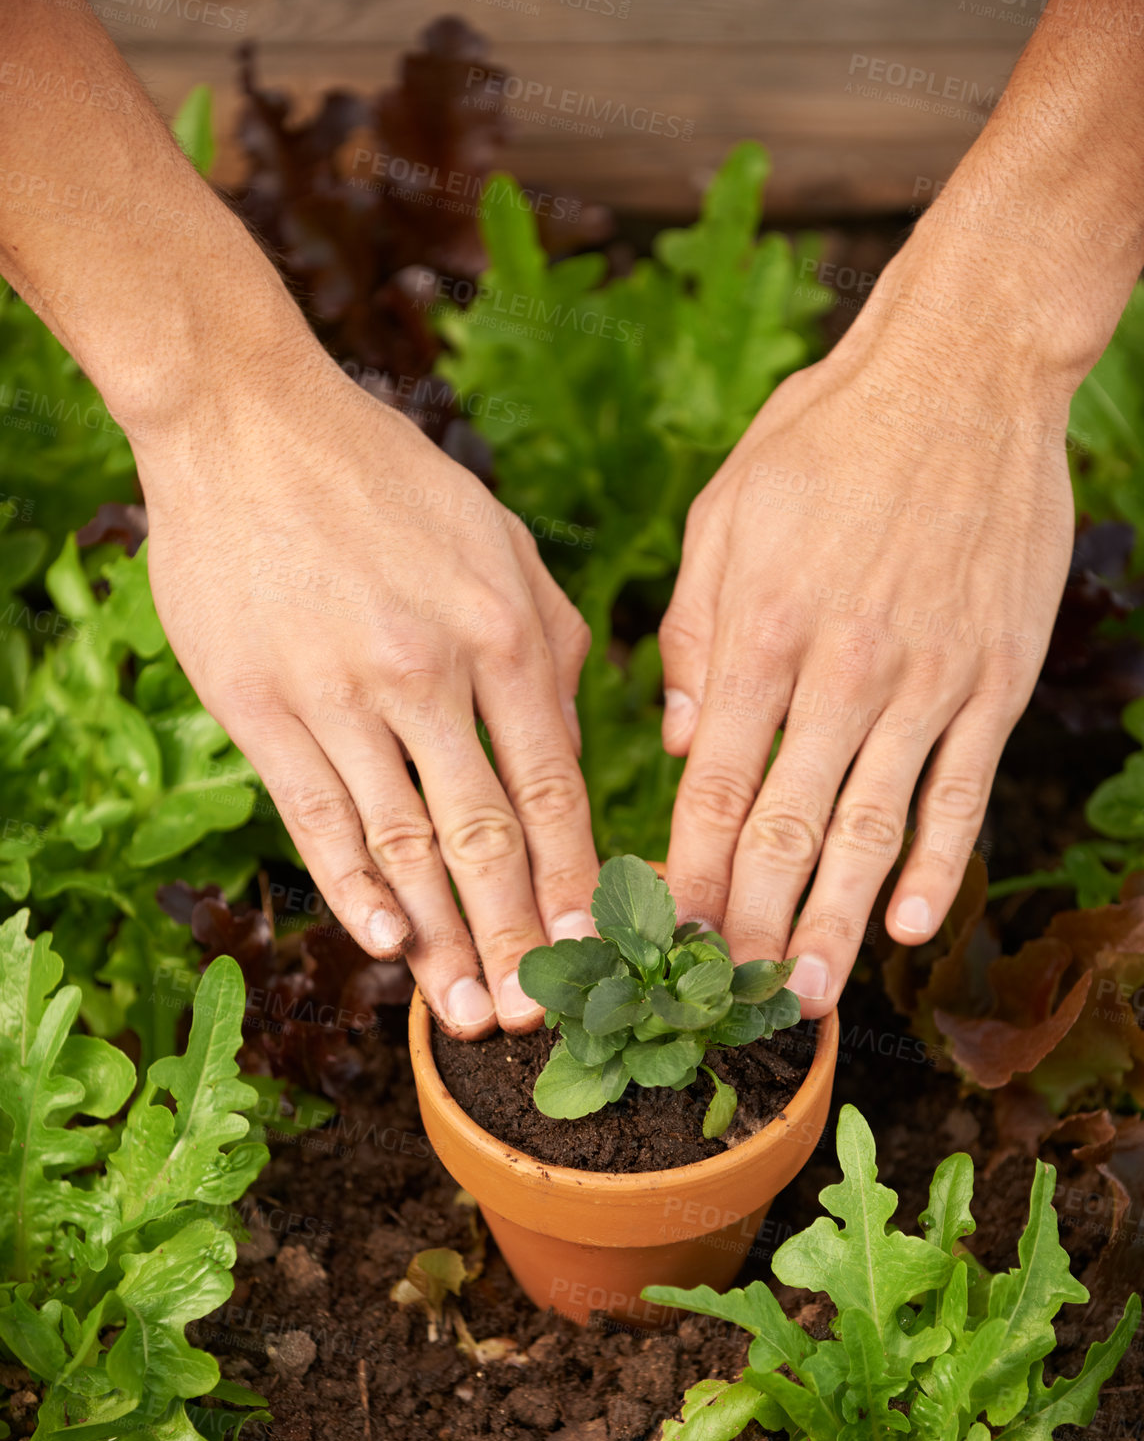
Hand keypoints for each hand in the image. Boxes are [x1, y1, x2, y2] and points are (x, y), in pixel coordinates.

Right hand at [134, 347, 598, 1037]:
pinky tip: (384, 942)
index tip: (596, 949)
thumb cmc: (389, 484)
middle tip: (536, 1016)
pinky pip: (318, 817)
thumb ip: (552, 645)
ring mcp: (341, 694)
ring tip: (464, 1011)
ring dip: (441, 937)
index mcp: (505, 632)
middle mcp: (431, 672)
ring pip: (404, 843)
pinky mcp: (262, 706)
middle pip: (486, 835)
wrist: (249, 424)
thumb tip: (574, 749)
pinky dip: (354, 888)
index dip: (576, 879)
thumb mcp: (501, 543)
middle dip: (518, 934)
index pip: (554, 787)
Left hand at [658, 231, 1078, 1015]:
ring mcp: (925, 680)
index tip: (668, 937)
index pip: (715, 784)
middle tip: (731, 998)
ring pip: (872, 828)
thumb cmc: (826, 440)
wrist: (964, 375)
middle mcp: (841, 670)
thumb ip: (694, 635)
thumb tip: (678, 745)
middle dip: (756, 923)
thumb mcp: (727, 516)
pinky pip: (962, 791)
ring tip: (812, 993)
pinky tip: (910, 923)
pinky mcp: (994, 680)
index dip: (691, 872)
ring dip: (838, 920)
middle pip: (788, 828)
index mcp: (761, 631)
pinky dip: (936, 863)